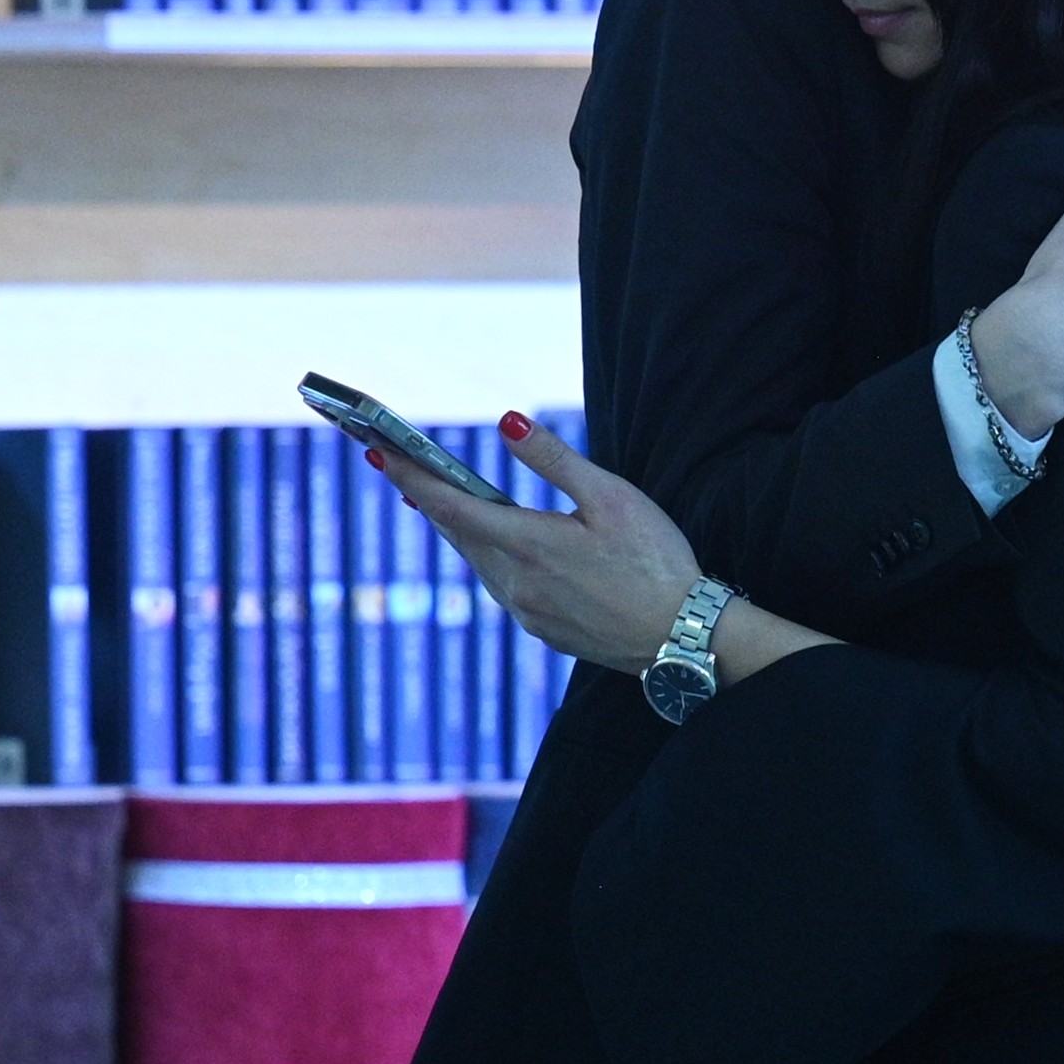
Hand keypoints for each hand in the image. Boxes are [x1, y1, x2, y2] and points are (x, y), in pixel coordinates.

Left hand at [367, 415, 819, 686]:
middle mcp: (516, 584)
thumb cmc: (657, 561)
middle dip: (426, 497)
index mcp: (530, 546)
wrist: (684, 639)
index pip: (453, 507)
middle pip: (458, 534)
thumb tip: (506, 424)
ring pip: (478, 560)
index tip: (380, 453)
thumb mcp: (612, 498)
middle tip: (397, 465)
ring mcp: (527, 612)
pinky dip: (489, 555)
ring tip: (436, 499)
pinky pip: (502, 584)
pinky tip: (496, 544)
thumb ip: (554, 461)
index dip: (413, 478)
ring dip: (457, 528)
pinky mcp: (543, 629)